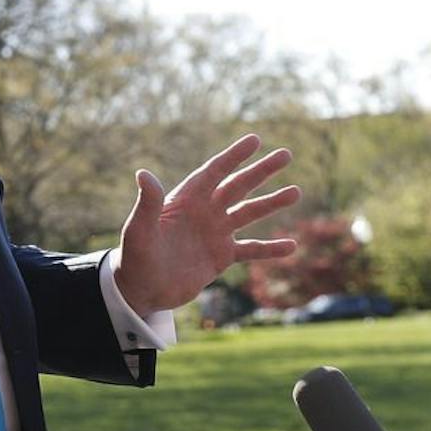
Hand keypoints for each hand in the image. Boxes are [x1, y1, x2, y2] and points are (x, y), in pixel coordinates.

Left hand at [114, 134, 299, 317]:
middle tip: (286, 154)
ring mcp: (215, 233)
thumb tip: (143, 173)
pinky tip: (291, 246)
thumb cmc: (134, 257)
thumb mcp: (139, 230)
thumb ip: (147, 204)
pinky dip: (270, 249)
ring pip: (249, 213)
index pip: (213, 172)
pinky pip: (251, 249)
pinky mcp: (221, 256)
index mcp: (185, 200)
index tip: (255, 140)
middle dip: (260, 171)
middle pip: (237, 186)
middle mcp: (204, 212)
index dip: (233, 156)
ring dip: (271, 203)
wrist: (142, 290)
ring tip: (296, 192)